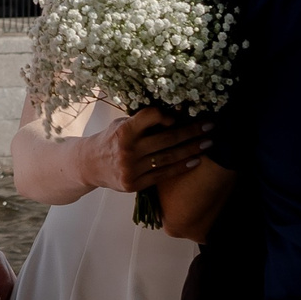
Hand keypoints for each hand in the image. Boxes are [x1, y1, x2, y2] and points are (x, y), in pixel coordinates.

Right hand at [88, 106, 210, 193]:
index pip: (151, 116)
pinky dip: (181, 167)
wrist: (89, 164)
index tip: (180, 116)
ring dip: (192, 150)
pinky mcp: (134, 184)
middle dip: (192, 132)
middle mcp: (127, 150)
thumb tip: (175, 115)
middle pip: (166, 139)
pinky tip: (195, 160)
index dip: (167, 115)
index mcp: (123, 130)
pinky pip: (163, 175)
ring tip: (208, 143)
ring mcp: (131, 169)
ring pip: (168, 158)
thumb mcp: (122, 124)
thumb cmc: (110, 140)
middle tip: (211, 127)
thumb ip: (144, 122)